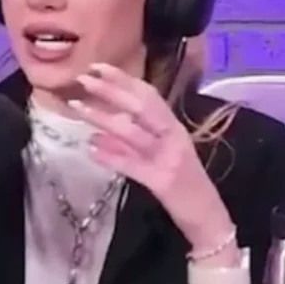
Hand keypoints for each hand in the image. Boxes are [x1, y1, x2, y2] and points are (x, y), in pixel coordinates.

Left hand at [67, 62, 234, 251]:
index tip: (96, 66)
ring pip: (133, 132)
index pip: (148, 94)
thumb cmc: (182, 182)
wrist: (207, 216)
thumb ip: (132, 140)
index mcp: (173, 126)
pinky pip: (132, 165)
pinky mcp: (162, 180)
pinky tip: (91, 149)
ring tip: (77, 107)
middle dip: (111, 90)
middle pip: (141, 106)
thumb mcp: (159, 153)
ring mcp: (168, 157)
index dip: (122, 79)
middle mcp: (173, 136)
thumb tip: (97, 129)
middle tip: (83, 79)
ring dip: (103, 117)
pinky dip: (111, 155)